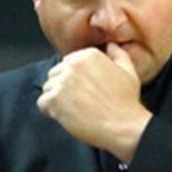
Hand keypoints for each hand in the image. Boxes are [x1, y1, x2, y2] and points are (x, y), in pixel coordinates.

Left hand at [37, 43, 151, 161]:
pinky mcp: (54, 100)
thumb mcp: (128, 72)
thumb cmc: (126, 102)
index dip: (74, 79)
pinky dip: (51, 111)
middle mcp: (72, 65)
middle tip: (79, 101)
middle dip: (63, 88)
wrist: (122, 125)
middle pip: (55, 74)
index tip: (83, 90)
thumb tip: (111, 45)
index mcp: (88, 55)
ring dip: (57, 100)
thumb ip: (118, 55)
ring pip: (48, 88)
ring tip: (74, 110)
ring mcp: (62, 82)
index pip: (68, 63)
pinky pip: (42, 103)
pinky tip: (66, 116)